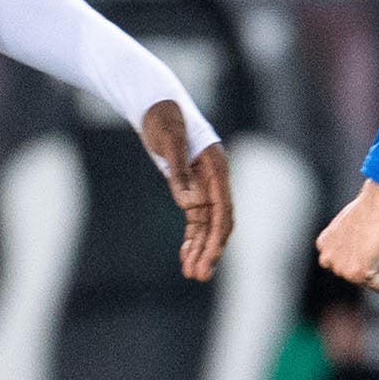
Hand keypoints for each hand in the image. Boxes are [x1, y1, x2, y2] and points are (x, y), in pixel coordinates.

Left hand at [141, 100, 233, 280]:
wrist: (155, 104)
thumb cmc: (162, 117)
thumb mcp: (167, 140)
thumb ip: (179, 171)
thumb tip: (189, 203)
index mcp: (215, 168)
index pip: (222, 210)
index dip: (217, 237)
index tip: (209, 257)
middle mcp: (214, 179)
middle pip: (217, 223)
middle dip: (209, 250)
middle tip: (198, 275)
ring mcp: (204, 185)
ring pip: (207, 225)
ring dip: (201, 249)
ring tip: (193, 274)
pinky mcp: (191, 188)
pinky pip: (195, 219)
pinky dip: (191, 238)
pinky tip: (185, 255)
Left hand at [316, 179, 378, 292]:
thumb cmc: (375, 205)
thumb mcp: (354, 225)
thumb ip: (352, 243)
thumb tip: (361, 251)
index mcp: (325, 246)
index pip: (353, 264)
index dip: (368, 249)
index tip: (367, 231)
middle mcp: (328, 259)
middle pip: (362, 276)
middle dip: (374, 259)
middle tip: (374, 235)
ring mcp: (341, 268)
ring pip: (373, 281)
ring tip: (377, 239)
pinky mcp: (357, 273)